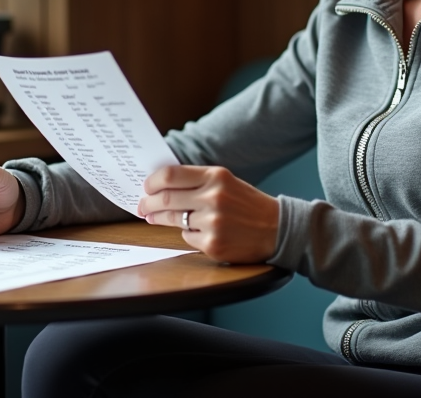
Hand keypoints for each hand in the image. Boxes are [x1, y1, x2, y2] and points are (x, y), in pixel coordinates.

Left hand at [138, 165, 278, 262]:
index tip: (146, 186)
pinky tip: (197, 230)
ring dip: (160, 218)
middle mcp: (214, 197)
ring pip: (173, 220)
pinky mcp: (213, 244)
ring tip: (155, 217)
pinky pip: (187, 237)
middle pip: (166, 199)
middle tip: (142, 205)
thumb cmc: (247, 204)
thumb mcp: (226, 182)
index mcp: (216, 176)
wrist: (277, 228)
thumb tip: (160, 186)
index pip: (171, 175)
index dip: (153, 182)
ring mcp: (213, 222)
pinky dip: (188, 233)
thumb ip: (197, 181)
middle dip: (148, 202)